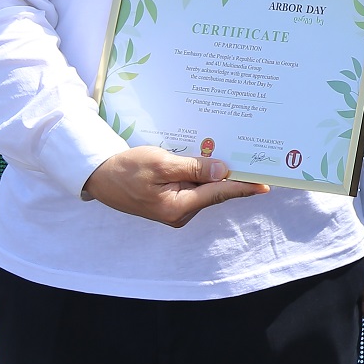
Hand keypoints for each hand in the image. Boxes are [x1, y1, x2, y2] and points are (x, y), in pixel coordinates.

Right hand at [81, 147, 268, 225]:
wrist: (98, 175)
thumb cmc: (126, 169)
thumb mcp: (159, 163)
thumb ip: (192, 168)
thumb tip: (222, 171)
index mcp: (177, 207)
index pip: (218, 194)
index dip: (243, 186)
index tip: (265, 184)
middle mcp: (180, 212)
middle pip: (214, 191)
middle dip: (232, 174)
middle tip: (253, 157)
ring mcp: (175, 208)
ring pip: (205, 187)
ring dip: (215, 171)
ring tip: (232, 151)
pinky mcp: (171, 200)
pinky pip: (193, 185)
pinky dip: (201, 172)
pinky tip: (207, 156)